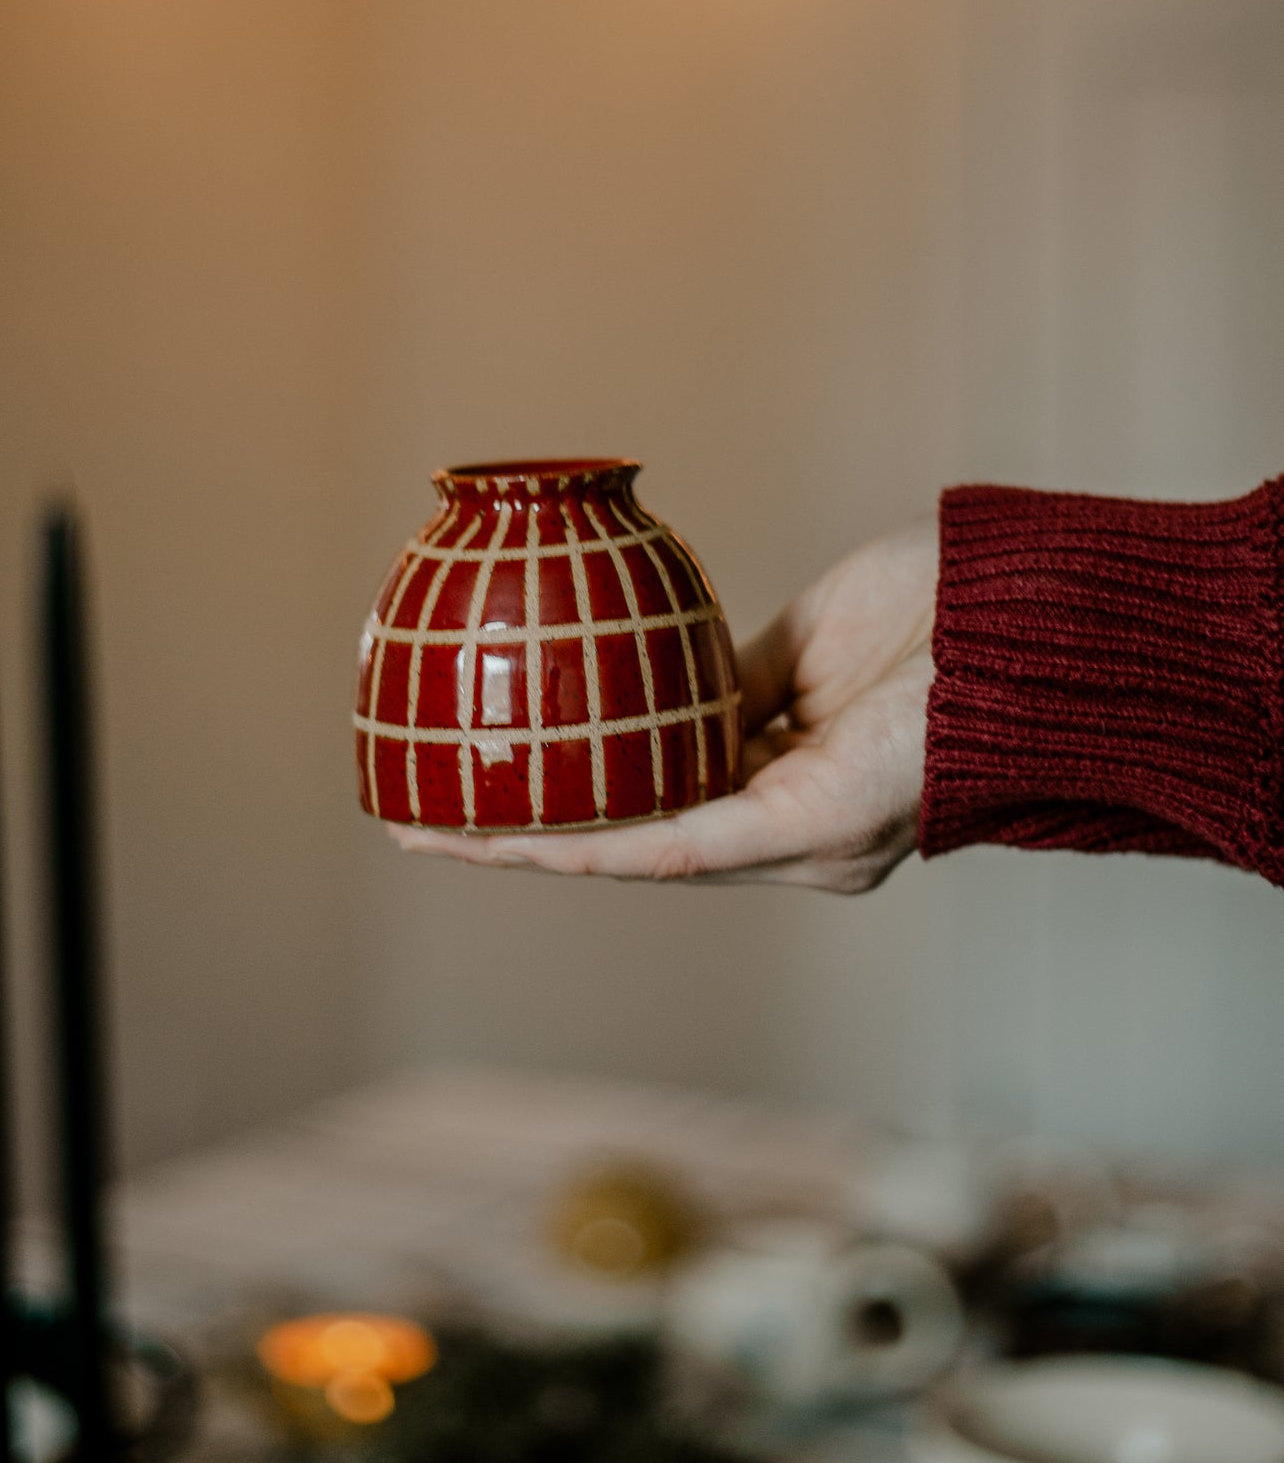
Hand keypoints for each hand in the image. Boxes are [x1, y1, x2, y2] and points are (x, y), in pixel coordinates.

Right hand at [389, 517, 937, 890]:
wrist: (1030, 609)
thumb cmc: (948, 614)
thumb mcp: (814, 644)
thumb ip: (740, 680)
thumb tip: (669, 682)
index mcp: (799, 784)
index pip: (667, 800)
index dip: (577, 797)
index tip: (497, 779)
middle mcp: (797, 834)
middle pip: (636, 839)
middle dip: (531, 833)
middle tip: (431, 813)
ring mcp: (800, 843)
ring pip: (638, 853)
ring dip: (531, 847)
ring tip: (437, 830)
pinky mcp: (805, 835)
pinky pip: (672, 846)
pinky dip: (584, 845)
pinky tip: (507, 840)